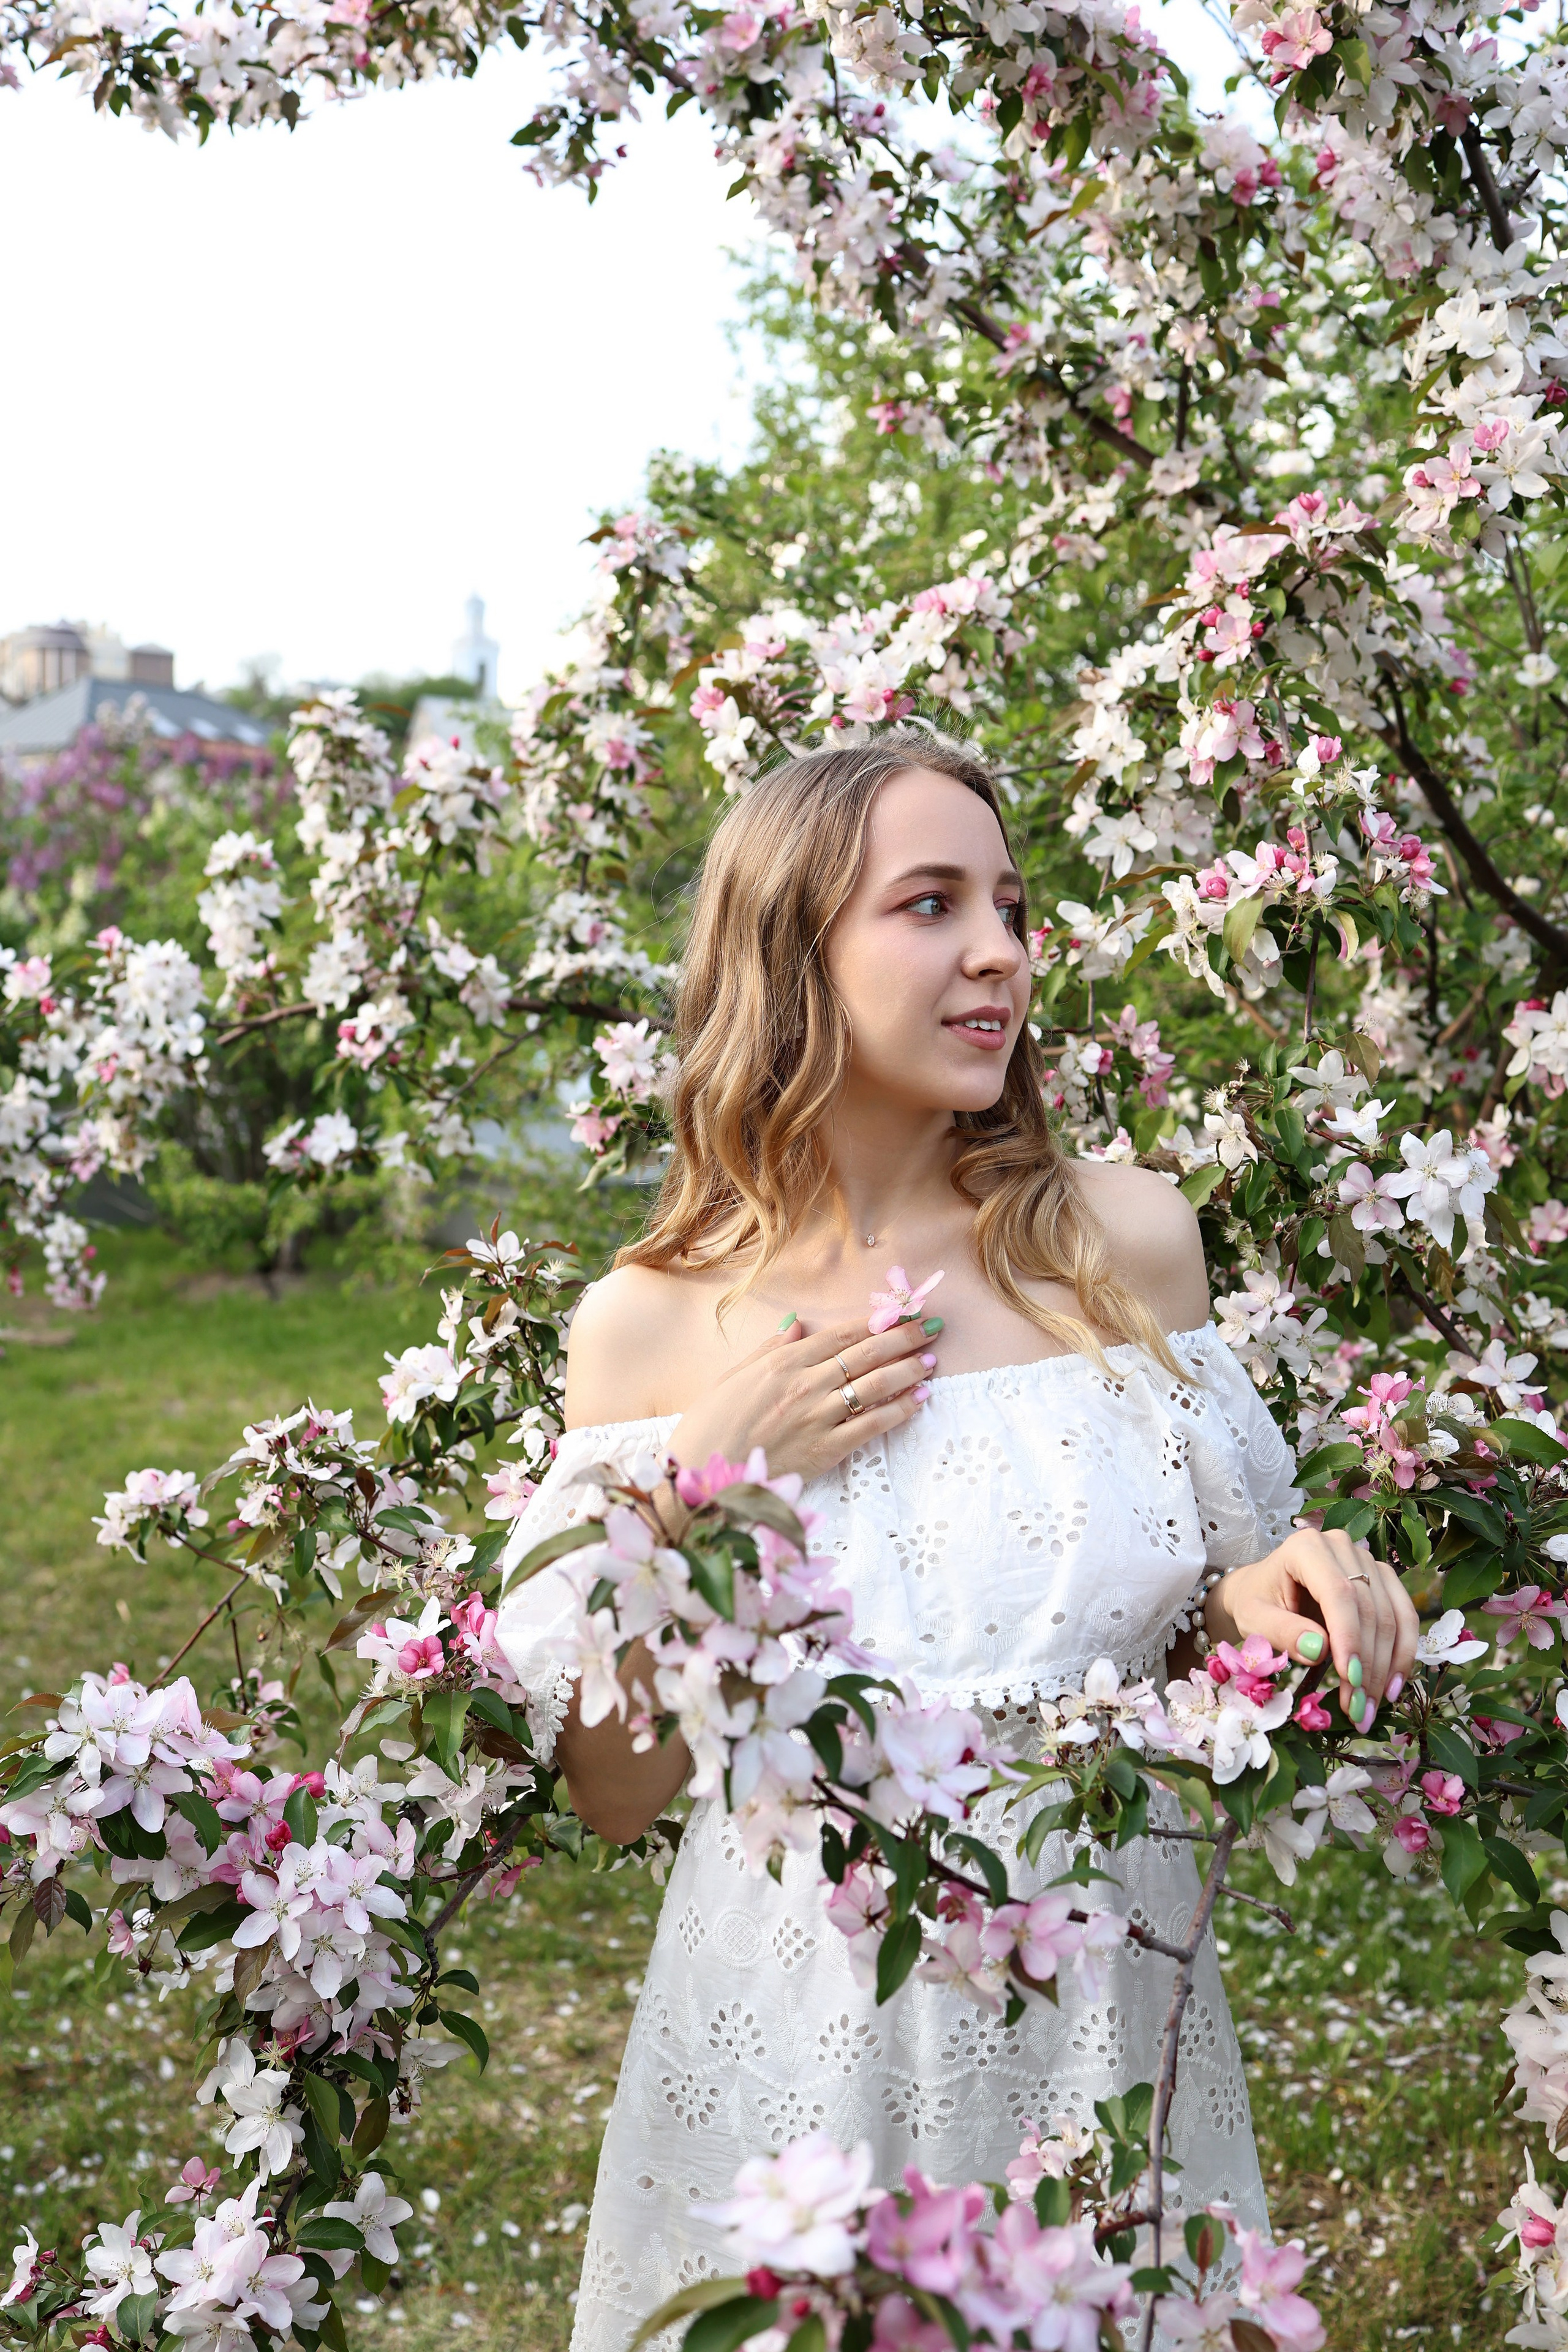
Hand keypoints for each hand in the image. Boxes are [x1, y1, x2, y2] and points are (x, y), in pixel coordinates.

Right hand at [667, 1311, 936, 1483]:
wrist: (702, 1475)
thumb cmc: (710, 1425)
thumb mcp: (733, 1376)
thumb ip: (769, 1350)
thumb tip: (797, 1326)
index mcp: (782, 1362)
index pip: (841, 1335)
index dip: (875, 1322)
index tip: (900, 1312)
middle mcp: (805, 1383)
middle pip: (866, 1354)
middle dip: (904, 1338)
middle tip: (932, 1327)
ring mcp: (818, 1417)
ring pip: (875, 1386)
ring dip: (908, 1370)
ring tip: (931, 1360)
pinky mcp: (826, 1449)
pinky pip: (872, 1425)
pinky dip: (899, 1410)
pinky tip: (919, 1399)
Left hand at [1205, 1527, 1418, 1728]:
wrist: (1261, 1590)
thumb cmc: (1256, 1603)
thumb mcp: (1255, 1619)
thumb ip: (1282, 1632)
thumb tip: (1319, 1649)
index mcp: (1306, 1548)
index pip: (1339, 1593)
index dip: (1349, 1637)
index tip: (1349, 1679)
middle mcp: (1342, 1547)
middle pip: (1368, 1607)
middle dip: (1367, 1664)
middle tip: (1358, 1708)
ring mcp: (1366, 1560)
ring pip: (1392, 1615)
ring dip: (1387, 1666)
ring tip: (1371, 1705)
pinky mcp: (1382, 1579)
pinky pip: (1403, 1616)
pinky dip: (1401, 1654)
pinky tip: (1391, 1686)